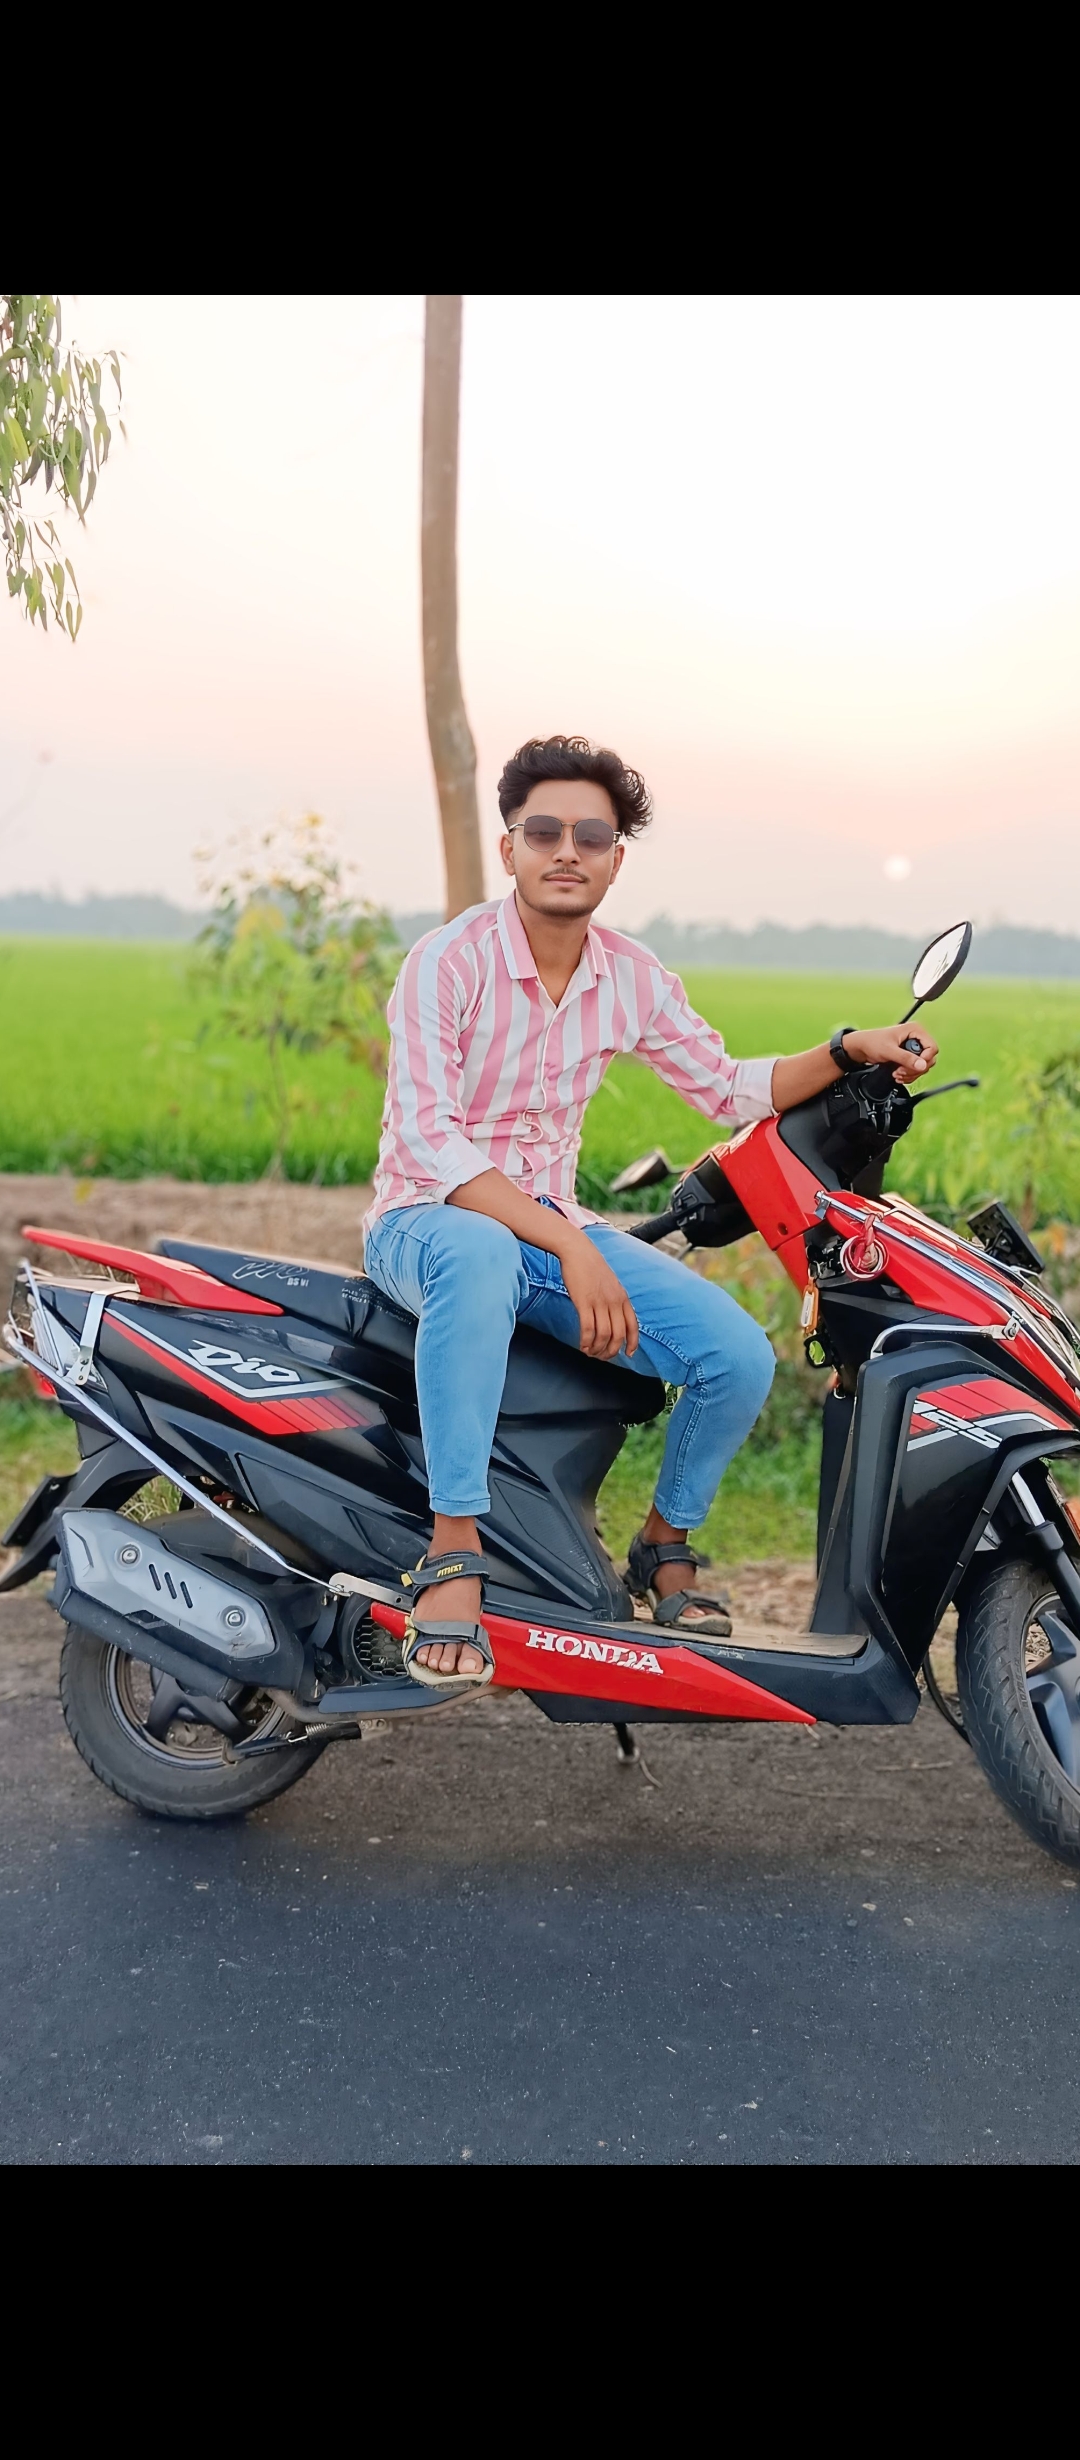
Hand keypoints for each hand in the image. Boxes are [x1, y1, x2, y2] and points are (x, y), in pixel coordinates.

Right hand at [560, 1235, 639, 1360]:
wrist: (578, 1251)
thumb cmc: (591, 1267)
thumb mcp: (611, 1284)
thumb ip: (615, 1300)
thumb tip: (614, 1317)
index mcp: (623, 1298)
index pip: (633, 1326)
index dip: (632, 1343)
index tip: (628, 1354)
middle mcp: (614, 1301)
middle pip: (619, 1335)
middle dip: (611, 1351)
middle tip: (603, 1357)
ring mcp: (600, 1302)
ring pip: (603, 1335)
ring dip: (597, 1349)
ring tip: (590, 1352)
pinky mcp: (584, 1302)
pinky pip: (588, 1328)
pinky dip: (586, 1341)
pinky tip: (582, 1345)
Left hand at [844, 1026, 938, 1084]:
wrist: (862, 1048)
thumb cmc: (872, 1042)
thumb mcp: (889, 1051)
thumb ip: (906, 1058)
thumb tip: (922, 1065)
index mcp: (915, 1030)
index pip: (932, 1048)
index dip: (925, 1060)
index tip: (913, 1066)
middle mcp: (917, 1038)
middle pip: (929, 1059)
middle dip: (915, 1069)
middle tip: (901, 1071)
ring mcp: (913, 1048)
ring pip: (923, 1066)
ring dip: (911, 1074)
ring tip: (897, 1074)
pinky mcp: (909, 1056)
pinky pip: (916, 1069)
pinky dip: (908, 1075)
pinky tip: (898, 1075)